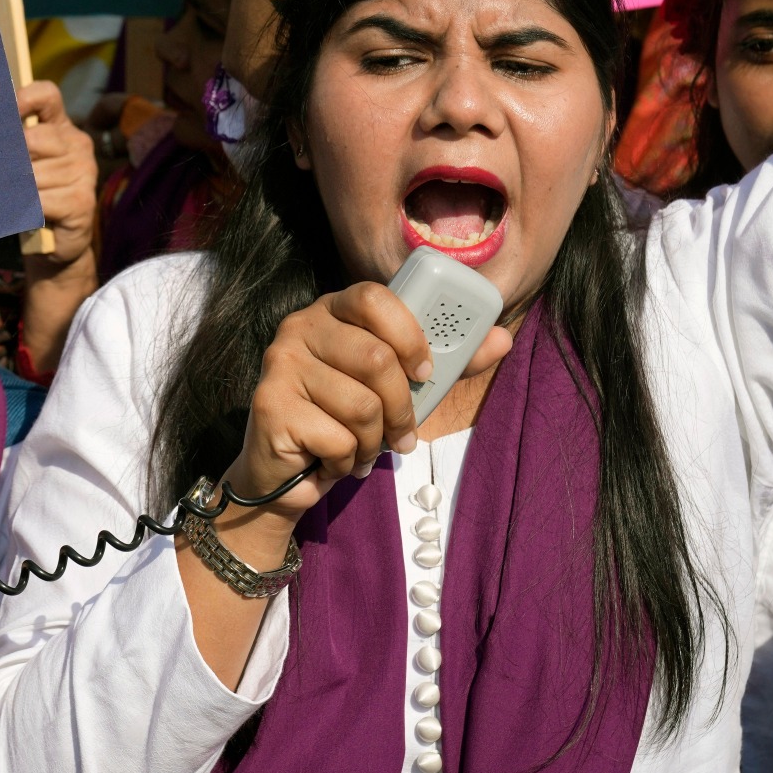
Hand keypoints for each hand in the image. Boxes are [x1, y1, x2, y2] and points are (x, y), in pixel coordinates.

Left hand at [17, 80, 96, 265]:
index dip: (25, 98)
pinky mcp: (82, 200)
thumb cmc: (31, 198)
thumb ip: (10, 145)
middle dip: (11, 159)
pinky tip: (22, 215)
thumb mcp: (21, 165)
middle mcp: (77, 145)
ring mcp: (84, 172)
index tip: (6, 113)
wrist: (52, 246)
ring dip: (15, 191)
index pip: (47, 96)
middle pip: (34, 138)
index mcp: (61, 128)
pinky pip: (40, 199)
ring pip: (33, 174)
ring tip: (11, 200)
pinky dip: (24, 209)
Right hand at [225, 285, 511, 517]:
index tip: (424, 372)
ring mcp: (280, 364)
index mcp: (333, 310)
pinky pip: (336, 439)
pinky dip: (348, 462)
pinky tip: (333, 461)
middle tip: (402, 435)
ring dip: (374, 442)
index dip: (408, 335)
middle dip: (401, 409)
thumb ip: (446, 361)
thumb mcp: (399, 387)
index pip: (374, 298)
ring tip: (362, 449)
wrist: (286, 474)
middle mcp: (300, 326)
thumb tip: (503, 338)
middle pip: (376, 359)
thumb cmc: (346, 419)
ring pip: (361, 406)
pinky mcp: (269, 405)